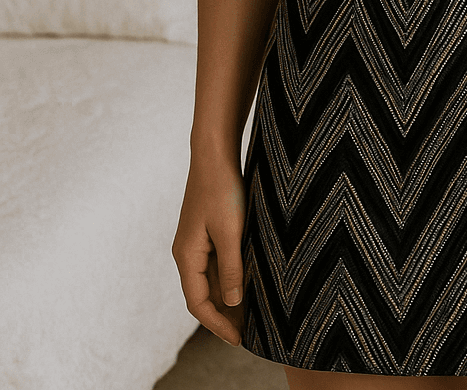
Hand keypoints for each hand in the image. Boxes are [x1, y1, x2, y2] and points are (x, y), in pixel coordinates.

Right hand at [171, 159, 245, 345]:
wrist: (214, 154)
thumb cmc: (221, 189)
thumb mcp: (230, 230)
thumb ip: (231, 266)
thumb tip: (232, 302)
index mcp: (186, 256)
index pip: (198, 303)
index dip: (218, 324)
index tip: (239, 340)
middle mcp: (187, 252)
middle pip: (204, 295)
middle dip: (224, 316)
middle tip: (249, 333)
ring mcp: (196, 241)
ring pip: (211, 280)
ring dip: (227, 298)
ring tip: (251, 314)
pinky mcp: (207, 230)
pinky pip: (216, 263)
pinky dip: (230, 278)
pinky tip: (247, 282)